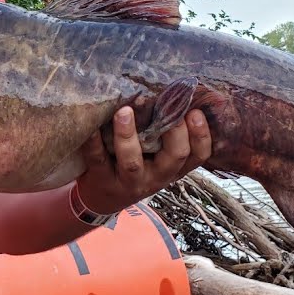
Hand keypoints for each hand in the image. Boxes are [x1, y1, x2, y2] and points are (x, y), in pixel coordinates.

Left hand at [74, 107, 211, 214]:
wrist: (103, 199)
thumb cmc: (135, 168)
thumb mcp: (157, 159)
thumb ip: (165, 136)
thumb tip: (175, 95)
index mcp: (173, 168)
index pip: (197, 155)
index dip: (201, 136)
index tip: (195, 112)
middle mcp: (156, 177)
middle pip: (174, 156)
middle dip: (174, 131)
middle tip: (168, 107)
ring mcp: (129, 181)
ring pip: (132, 161)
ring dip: (128, 135)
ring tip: (124, 111)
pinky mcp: (102, 179)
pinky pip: (98, 160)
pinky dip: (94, 142)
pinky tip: (92, 127)